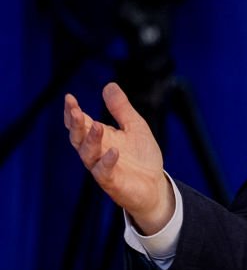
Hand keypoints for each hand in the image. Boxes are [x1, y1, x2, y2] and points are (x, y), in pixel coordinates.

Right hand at [64, 83, 172, 234]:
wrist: (154, 185)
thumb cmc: (141, 156)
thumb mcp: (134, 126)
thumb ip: (121, 108)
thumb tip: (109, 85)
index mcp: (100, 137)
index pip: (81, 123)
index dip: (72, 112)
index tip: (69, 98)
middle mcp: (96, 152)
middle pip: (78, 138)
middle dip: (76, 125)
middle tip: (76, 111)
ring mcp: (101, 167)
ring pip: (88, 154)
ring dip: (92, 140)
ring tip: (98, 126)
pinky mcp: (112, 182)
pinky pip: (104, 172)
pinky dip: (107, 161)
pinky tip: (114, 151)